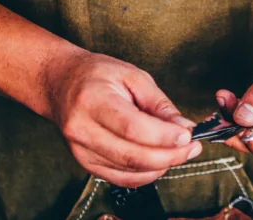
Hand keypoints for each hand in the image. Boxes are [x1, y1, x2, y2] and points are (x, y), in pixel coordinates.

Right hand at [45, 51, 201, 186]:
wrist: (60, 84)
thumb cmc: (97, 74)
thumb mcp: (132, 76)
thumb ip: (159, 104)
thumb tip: (184, 128)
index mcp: (93, 100)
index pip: (133, 127)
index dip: (164, 136)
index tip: (188, 135)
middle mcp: (82, 129)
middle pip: (132, 155)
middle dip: (170, 156)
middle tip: (192, 148)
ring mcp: (81, 150)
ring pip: (129, 171)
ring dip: (161, 166)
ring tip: (179, 151)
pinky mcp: (85, 163)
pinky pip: (121, 178)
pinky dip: (146, 174)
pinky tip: (159, 161)